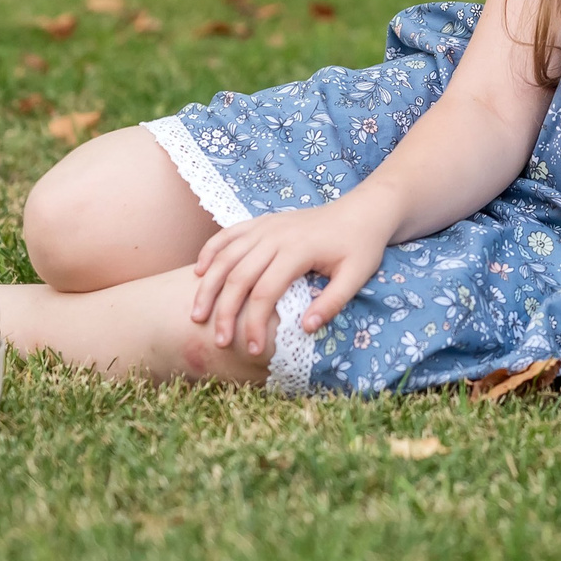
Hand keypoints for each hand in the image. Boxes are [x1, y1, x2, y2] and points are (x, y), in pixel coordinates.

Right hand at [189, 192, 397, 354]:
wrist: (363, 211)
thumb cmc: (361, 246)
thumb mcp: (357, 276)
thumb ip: (332, 302)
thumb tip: (305, 329)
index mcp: (298, 250)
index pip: (265, 292)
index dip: (254, 324)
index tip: (252, 350)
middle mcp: (276, 236)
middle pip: (238, 276)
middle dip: (225, 312)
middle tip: (218, 342)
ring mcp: (266, 226)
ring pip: (226, 255)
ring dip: (208, 285)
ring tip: (197, 314)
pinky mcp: (262, 222)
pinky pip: (228, 234)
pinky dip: (210, 251)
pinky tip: (198, 273)